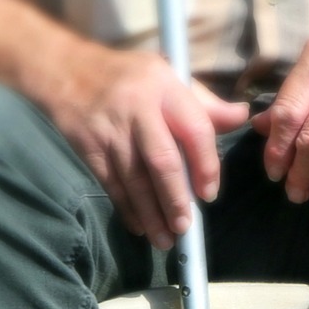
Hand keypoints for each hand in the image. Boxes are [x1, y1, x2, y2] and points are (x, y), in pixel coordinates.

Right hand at [41, 47, 248, 248]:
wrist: (66, 70)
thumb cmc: (130, 77)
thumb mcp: (169, 75)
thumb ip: (205, 103)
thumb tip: (242, 116)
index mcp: (165, 87)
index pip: (195, 130)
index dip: (206, 166)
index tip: (209, 194)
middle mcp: (138, 107)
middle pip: (162, 160)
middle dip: (176, 199)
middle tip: (185, 227)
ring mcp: (110, 129)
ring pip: (134, 179)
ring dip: (151, 214)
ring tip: (165, 239)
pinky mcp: (88, 146)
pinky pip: (111, 184)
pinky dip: (127, 209)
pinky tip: (140, 226)